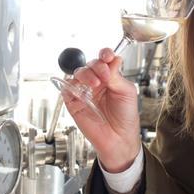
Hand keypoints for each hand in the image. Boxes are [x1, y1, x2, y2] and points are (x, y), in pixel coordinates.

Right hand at [62, 48, 140, 172]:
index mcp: (110, 77)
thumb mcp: (127, 92)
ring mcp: (84, 91)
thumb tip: (112, 59)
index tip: (107, 55)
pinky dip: (72, 85)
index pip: (104, 59)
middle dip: (97, 66)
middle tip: (104, 75)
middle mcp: (96, 82)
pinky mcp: (74, 102)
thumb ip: (117, 75)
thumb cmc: (125, 117)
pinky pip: (67, 88)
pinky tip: (82, 90)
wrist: (119, 138)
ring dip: (86, 74)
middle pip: (90, 64)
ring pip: (78, 73)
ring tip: (95, 84)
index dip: (104, 54)